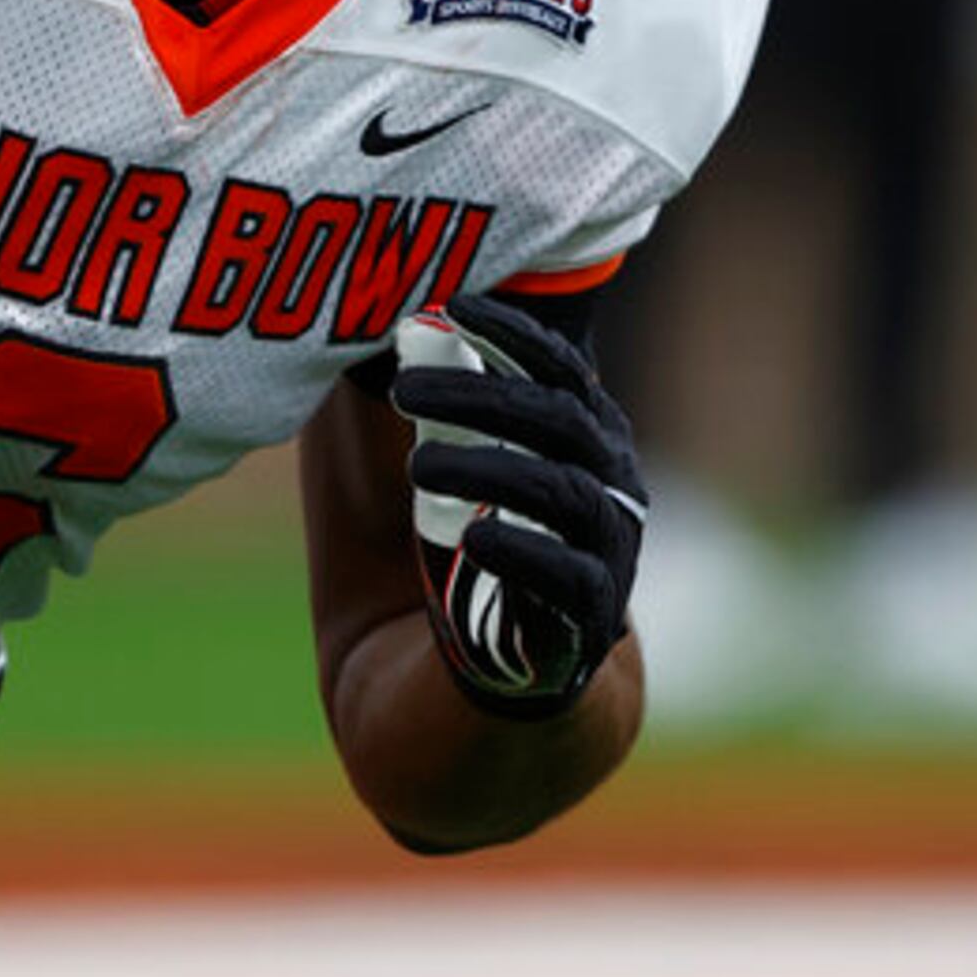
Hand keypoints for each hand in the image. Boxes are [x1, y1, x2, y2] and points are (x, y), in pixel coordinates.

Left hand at [385, 294, 644, 718]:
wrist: (503, 670)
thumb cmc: (473, 541)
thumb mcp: (458, 464)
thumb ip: (432, 403)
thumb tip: (366, 323)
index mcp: (585, 435)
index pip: (560, 368)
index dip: (514, 334)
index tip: (452, 307)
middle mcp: (609, 483)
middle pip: (557, 421)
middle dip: (481, 397)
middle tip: (404, 391)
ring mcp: (607, 549)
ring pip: (563, 493)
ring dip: (490, 470)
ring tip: (419, 465)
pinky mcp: (591, 617)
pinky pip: (569, 579)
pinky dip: (523, 553)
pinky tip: (475, 538)